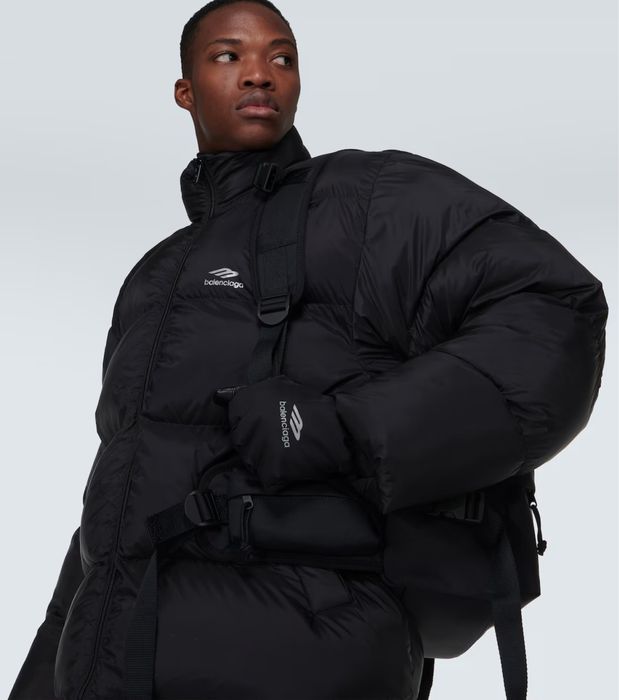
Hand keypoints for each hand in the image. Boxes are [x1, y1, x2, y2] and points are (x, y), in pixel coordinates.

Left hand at [219, 374, 354, 487]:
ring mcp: (257, 448)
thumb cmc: (313, 406)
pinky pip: (265, 478)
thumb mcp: (281, 386)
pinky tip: (292, 464)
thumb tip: (218, 395)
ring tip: (287, 450)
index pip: (233, 417)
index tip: (265, 423)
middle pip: (240, 440)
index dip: (249, 421)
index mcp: (246, 401)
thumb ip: (250, 391)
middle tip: (279, 438)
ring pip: (250, 461)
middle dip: (255, 441)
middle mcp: (247, 423)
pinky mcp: (269, 470)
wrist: (340, 430)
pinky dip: (277, 475)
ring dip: (265, 459)